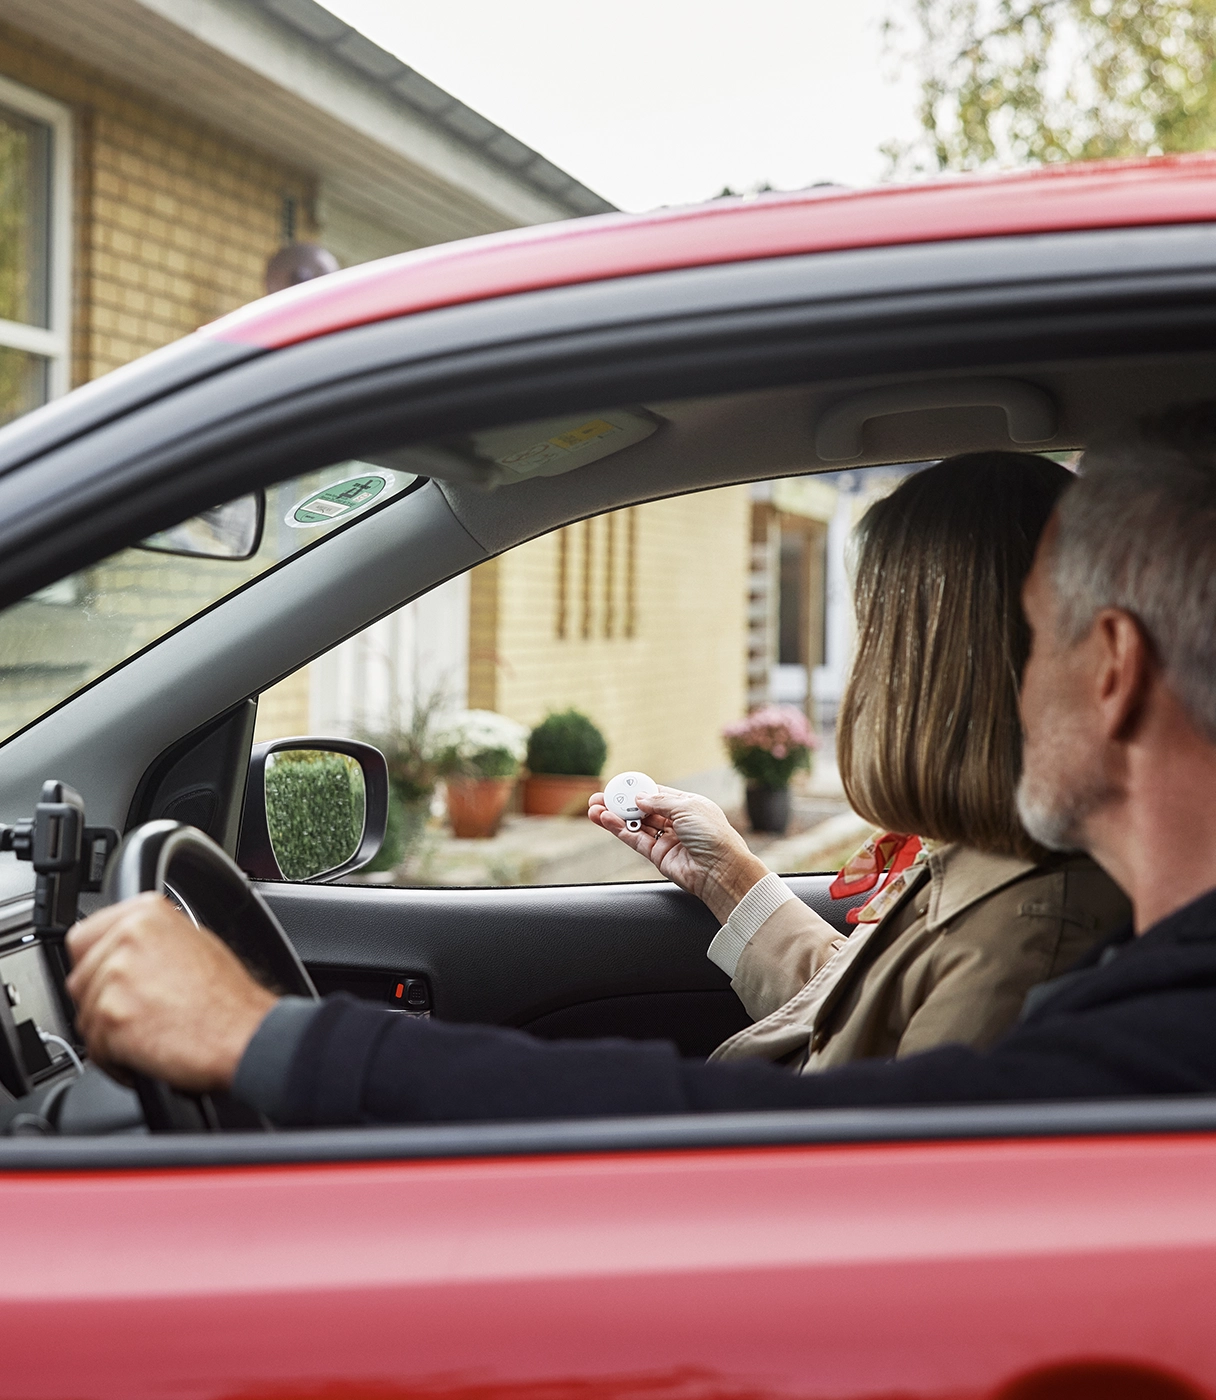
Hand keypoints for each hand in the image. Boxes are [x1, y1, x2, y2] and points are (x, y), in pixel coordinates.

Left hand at [65, 893, 276, 1093]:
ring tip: (149, 1035)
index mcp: (146, 912)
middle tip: (139, 1014)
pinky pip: (94, 1046)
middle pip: (80, 979)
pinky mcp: (111, 1015)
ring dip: (109, 1034)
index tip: (110, 982)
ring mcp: (116, 974)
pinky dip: (116, 1060)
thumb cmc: (230, 999)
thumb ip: (149, 940)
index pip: (84, 937)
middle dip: (102, 1004)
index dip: (97, 966)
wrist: (245, 1035)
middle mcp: (127, 936)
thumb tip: (120, 951)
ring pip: (85, 1015)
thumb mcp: (194, 943)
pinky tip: (148, 1053)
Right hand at [588, 786, 768, 922]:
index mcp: (687, 805)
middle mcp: (676, 822)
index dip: (637, 790)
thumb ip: (659, 801)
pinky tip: (605, 820)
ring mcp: (666, 839)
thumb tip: (639, 798)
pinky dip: (619, 829)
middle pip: (642, 810)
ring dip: (614, 817)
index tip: (619, 785)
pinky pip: (635, 839)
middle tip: (599, 798)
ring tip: (595, 809)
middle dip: (620, 804)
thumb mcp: (687, 806)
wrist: (720, 869)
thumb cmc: (713, 835)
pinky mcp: (657, 856)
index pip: (657, 794)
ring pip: (635, 825)